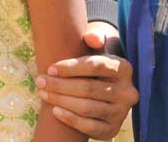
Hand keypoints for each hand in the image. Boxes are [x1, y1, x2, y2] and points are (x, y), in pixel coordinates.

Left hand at [36, 22, 138, 139]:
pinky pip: (90, 127)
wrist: (107, 88)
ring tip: (43, 93)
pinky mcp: (112, 129)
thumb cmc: (96, 65)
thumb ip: (95, 38)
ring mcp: (121, 112)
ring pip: (87, 108)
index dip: (70, 68)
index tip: (50, 69)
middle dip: (60, 85)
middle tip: (40, 81)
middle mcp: (127, 92)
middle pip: (89, 88)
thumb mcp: (98, 48)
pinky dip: (70, 119)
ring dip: (61, 101)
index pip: (95, 66)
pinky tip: (55, 110)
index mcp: (124, 68)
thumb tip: (92, 37)